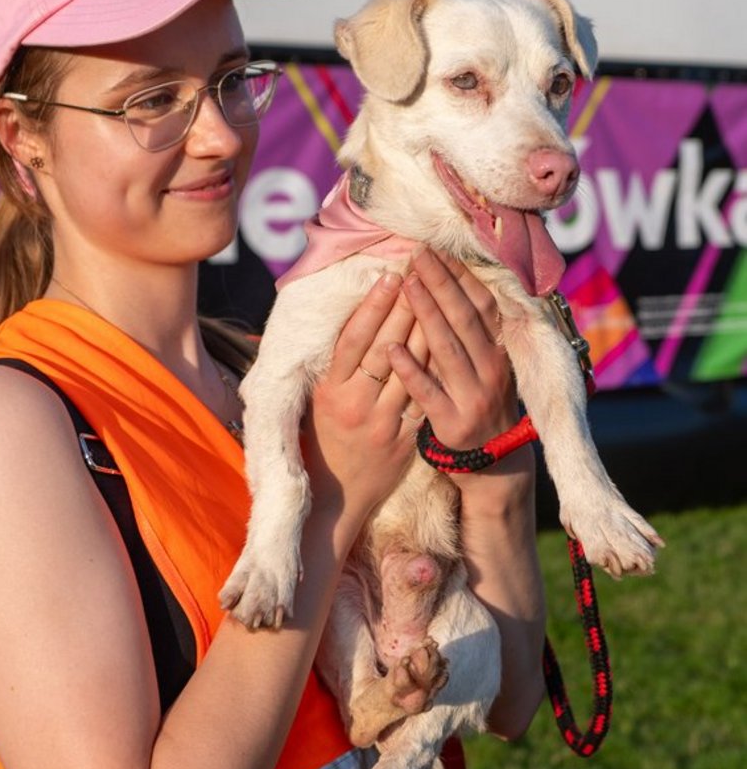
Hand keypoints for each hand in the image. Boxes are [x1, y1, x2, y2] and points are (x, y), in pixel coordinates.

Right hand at [304, 271, 423, 517]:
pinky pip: (425, 397)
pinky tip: (450, 343)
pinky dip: (437, 370)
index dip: (374, 307)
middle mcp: (355, 405)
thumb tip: (355, 316)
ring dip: (427, 331)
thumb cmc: (325, 438)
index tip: (389, 276)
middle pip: (385, 348)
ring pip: (410, 370)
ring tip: (440, 297)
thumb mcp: (318, 399)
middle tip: (423, 274)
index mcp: (330, 391)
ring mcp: (382, 423)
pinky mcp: (404, 439)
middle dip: (406, 308)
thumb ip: (335, 363)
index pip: (354, 340)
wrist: (338, 495)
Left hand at [387, 247, 517, 451]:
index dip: (460, 276)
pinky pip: (428, 393)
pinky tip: (391, 348)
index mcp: (498, 352)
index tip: (437, 250)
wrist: (494, 468)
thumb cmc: (480, 406)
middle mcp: (490, 370)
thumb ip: (474, 335)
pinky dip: (411, 370)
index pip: (480, 305)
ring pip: (447, 349)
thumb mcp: (487, 368)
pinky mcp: (451, 423)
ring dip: (427, 314)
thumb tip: (454, 286)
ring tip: (407, 284)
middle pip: (463, 318)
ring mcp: (472, 396)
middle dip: (440, 283)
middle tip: (417, 252)